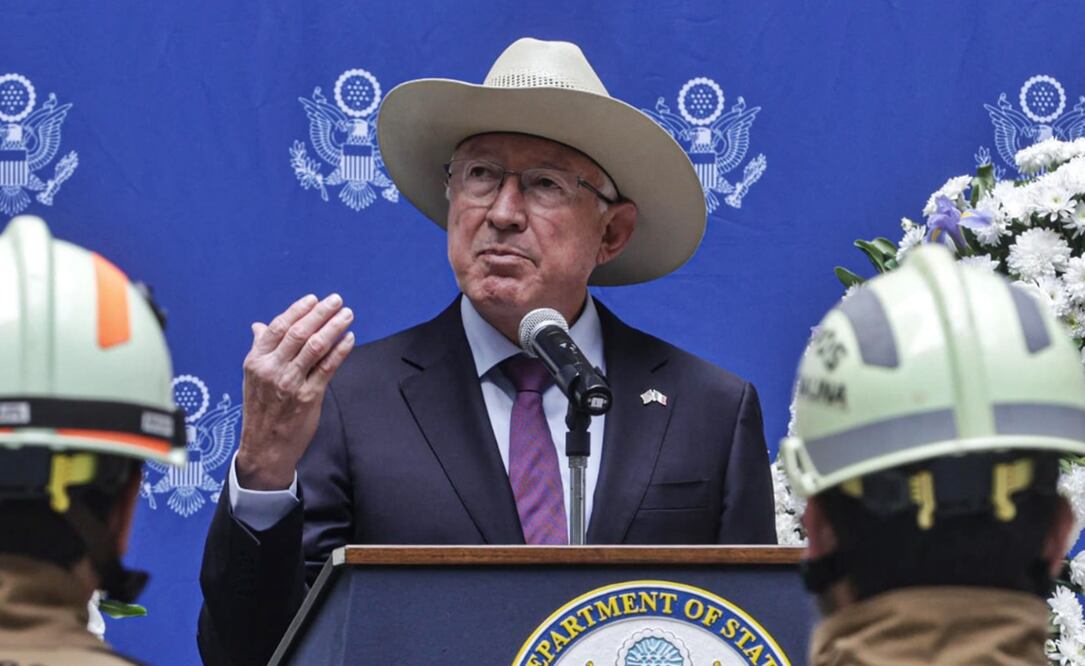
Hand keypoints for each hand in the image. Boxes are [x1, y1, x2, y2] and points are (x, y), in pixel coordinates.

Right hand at [235, 293, 354, 489]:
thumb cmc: (261, 408)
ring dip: (334, 327)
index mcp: (256, 360)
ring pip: (315, 347)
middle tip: (337, 301)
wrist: (265, 446)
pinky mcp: (309, 396)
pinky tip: (349, 339)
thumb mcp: (253, 377)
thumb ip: (260, 349)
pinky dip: (340, 350)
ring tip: (347, 315)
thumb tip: (260, 325)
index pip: (279, 327)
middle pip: (299, 333)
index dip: (298, 310)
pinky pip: (327, 367)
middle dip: (321, 313)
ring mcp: (290, 382)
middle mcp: (272, 369)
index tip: (314, 299)